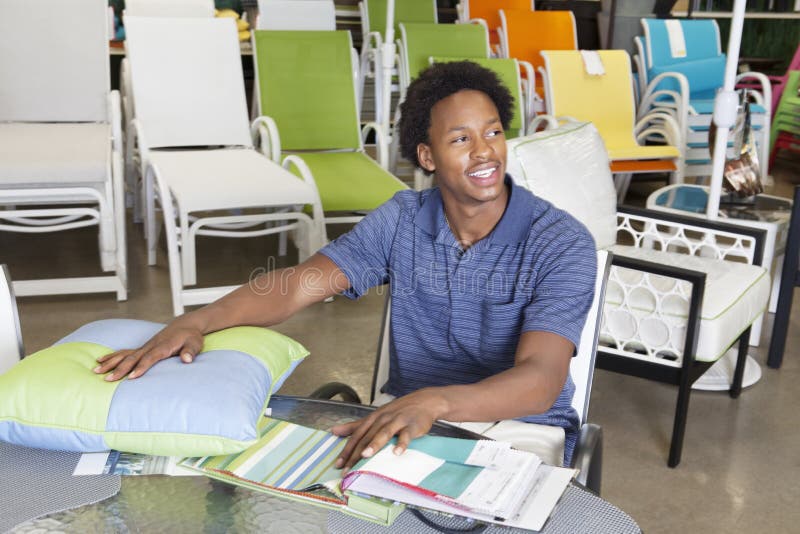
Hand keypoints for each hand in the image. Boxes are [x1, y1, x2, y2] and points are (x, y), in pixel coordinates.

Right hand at [92, 325, 203, 380]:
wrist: (185, 326)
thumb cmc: (191, 337)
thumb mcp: (195, 343)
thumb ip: (191, 351)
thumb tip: (187, 359)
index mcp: (164, 346)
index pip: (151, 357)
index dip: (141, 367)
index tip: (132, 377)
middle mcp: (151, 346)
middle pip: (133, 357)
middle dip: (120, 368)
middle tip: (108, 379)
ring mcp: (145, 346)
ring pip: (125, 354)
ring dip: (111, 362)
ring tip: (96, 370)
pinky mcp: (143, 348)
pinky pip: (125, 352)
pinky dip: (113, 356)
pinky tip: (101, 360)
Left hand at [330, 389, 447, 470]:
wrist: (424, 401)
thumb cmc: (397, 411)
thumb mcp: (375, 416)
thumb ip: (355, 425)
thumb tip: (334, 430)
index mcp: (373, 418)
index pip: (356, 435)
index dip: (347, 450)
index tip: (338, 465)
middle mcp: (383, 419)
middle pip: (367, 436)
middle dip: (356, 453)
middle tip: (348, 470)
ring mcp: (398, 421)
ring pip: (384, 433)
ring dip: (375, 444)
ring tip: (365, 455)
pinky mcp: (412, 425)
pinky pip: (406, 435)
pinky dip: (402, 443)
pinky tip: (397, 453)